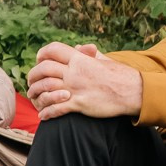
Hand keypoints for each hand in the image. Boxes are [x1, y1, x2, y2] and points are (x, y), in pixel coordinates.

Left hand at [29, 41, 143, 120]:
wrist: (134, 92)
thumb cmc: (121, 76)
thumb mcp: (104, 61)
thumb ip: (90, 55)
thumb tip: (82, 49)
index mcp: (81, 59)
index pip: (53, 50)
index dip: (42, 54)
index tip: (39, 60)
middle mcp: (75, 72)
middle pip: (44, 69)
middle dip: (33, 75)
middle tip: (31, 82)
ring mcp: (76, 88)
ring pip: (46, 89)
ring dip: (36, 94)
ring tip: (34, 99)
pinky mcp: (80, 104)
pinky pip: (56, 109)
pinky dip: (46, 112)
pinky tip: (43, 116)